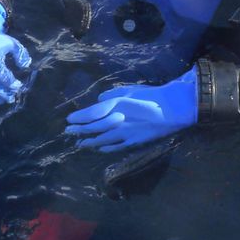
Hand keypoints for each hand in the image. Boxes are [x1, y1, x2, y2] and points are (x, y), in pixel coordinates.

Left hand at [65, 69, 196, 151]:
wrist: (172, 110)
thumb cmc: (152, 96)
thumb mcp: (129, 90)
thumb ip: (111, 96)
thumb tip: (98, 100)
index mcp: (115, 106)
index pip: (91, 114)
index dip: (78, 118)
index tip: (68, 120)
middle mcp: (116, 121)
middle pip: (93, 128)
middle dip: (79, 130)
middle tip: (67, 132)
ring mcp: (125, 134)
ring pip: (102, 140)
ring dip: (89, 141)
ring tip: (79, 143)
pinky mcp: (133, 142)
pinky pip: (115, 147)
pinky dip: (105, 148)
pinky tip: (99, 149)